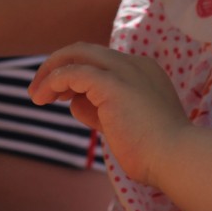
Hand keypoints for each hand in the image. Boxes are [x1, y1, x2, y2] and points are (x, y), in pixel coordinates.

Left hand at [28, 42, 187, 186]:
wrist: (176, 159)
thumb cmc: (155, 152)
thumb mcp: (123, 126)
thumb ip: (100, 110)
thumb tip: (74, 102)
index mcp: (143, 72)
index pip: (102, 63)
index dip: (78, 76)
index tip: (63, 97)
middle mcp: (134, 64)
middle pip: (86, 51)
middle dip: (59, 65)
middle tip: (40, 90)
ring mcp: (124, 71)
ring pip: (77, 54)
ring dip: (51, 72)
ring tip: (36, 95)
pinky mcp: (111, 83)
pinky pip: (73, 72)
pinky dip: (53, 81)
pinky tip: (43, 97)